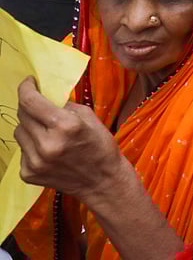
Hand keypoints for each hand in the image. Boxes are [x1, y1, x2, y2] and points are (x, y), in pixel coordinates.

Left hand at [15, 76, 123, 200]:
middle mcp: (47, 144)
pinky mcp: (28, 174)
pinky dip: (31, 145)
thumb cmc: (100, 145)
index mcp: (65, 126)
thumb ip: (64, 105)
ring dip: (30, 127)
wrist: (102, 181)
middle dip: (29, 106)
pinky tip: (47, 150)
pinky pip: (22, 150)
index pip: (31, 102)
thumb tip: (44, 95)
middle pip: (22, 115)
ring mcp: (35, 161)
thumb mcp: (89, 117)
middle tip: (39, 106)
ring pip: (19, 132)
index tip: (28, 83)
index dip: (25, 88)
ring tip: (46, 132)